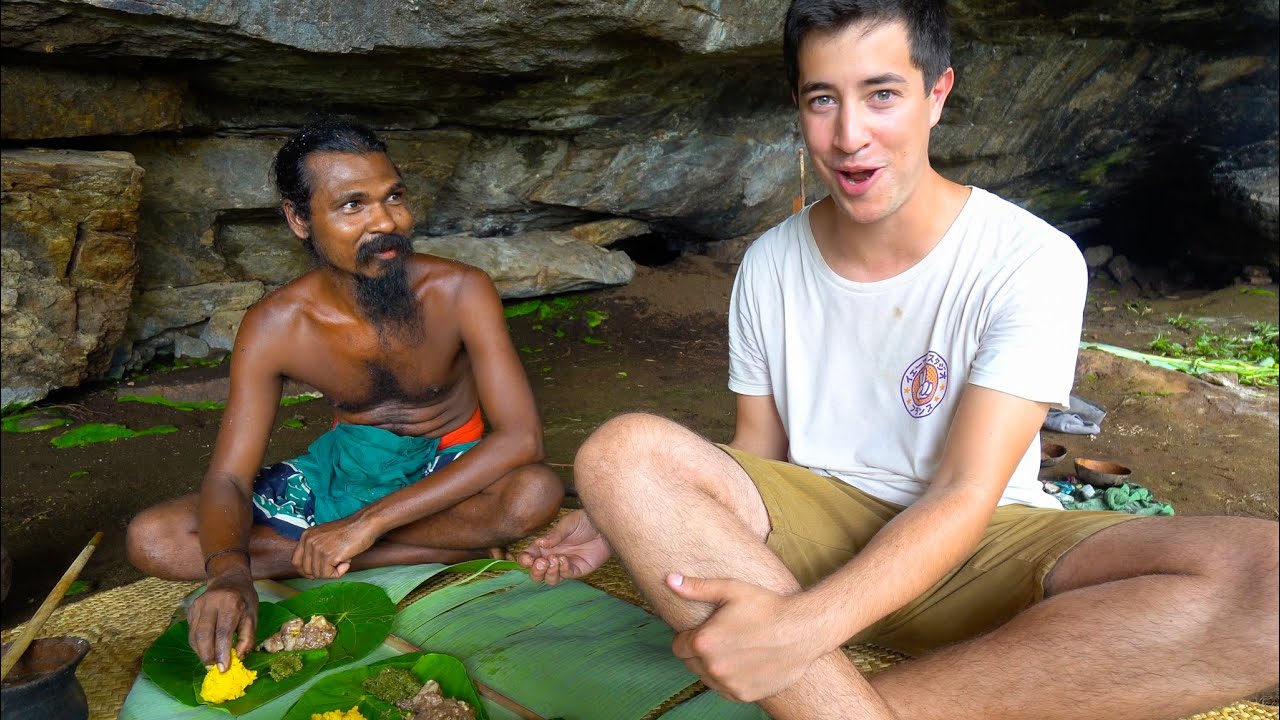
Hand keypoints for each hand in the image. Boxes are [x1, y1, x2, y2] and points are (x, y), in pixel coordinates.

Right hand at [187, 569, 257, 670]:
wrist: (228, 578)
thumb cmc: (244, 599)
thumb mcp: (253, 615)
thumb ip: (248, 637)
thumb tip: (239, 657)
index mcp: (230, 602)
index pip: (223, 632)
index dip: (222, 652)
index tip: (224, 668)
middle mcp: (210, 603)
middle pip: (203, 635)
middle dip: (208, 656)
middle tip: (214, 668)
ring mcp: (198, 606)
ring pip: (194, 636)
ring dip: (201, 653)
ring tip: (211, 662)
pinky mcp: (191, 610)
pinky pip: (192, 632)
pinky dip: (198, 645)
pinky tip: (206, 651)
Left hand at [292, 515, 379, 578]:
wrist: (364, 524)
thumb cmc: (349, 531)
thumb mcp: (324, 536)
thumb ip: (315, 548)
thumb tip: (311, 570)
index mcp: (306, 536)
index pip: (296, 561)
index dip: (305, 571)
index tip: (315, 573)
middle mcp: (309, 541)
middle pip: (306, 570)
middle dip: (320, 573)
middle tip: (334, 567)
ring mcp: (318, 548)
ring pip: (318, 574)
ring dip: (332, 572)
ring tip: (344, 560)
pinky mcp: (329, 556)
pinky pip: (329, 574)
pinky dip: (339, 572)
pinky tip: (347, 562)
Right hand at [515, 509, 610, 584]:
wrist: (604, 525)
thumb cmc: (584, 521)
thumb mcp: (567, 524)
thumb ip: (554, 535)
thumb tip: (537, 543)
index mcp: (545, 546)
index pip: (529, 557)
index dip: (524, 561)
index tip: (527, 559)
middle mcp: (552, 557)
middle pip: (537, 574)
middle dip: (535, 572)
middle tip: (541, 562)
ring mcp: (565, 565)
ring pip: (550, 579)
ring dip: (549, 573)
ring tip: (554, 559)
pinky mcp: (578, 569)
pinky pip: (567, 575)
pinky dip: (563, 570)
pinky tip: (564, 559)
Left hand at [668, 573, 829, 702]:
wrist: (802, 630)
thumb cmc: (767, 607)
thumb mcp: (731, 589)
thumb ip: (697, 588)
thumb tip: (670, 579)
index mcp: (704, 642)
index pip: (678, 646)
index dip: (690, 637)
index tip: (707, 630)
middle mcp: (712, 667)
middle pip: (690, 663)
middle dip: (700, 652)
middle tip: (723, 638)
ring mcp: (728, 684)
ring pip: (707, 678)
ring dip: (714, 667)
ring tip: (736, 649)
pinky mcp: (744, 695)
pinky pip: (724, 689)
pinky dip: (730, 679)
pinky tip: (745, 663)